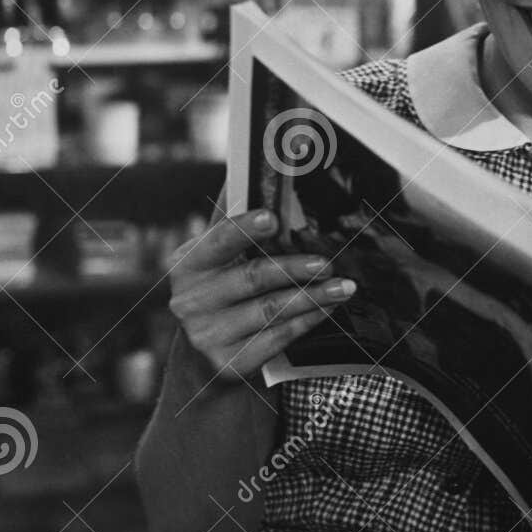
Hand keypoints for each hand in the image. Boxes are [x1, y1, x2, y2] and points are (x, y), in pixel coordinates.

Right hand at [168, 209, 355, 380]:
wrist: (203, 362)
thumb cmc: (222, 297)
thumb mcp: (219, 262)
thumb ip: (235, 224)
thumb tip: (255, 167)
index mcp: (187, 265)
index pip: (216, 242)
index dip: (243, 230)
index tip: (272, 219)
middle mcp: (189, 300)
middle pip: (250, 278)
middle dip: (293, 268)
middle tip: (327, 262)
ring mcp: (206, 334)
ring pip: (269, 310)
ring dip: (311, 296)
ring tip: (344, 288)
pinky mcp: (227, 363)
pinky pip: (276, 338)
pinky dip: (306, 322)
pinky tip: (328, 309)